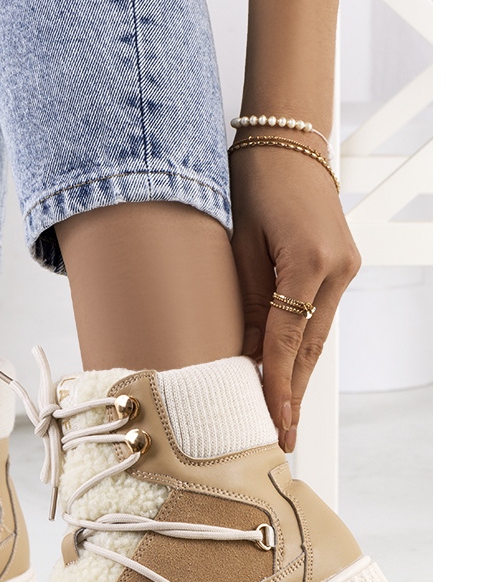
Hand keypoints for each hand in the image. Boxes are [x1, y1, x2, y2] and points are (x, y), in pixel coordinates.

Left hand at [229, 141, 360, 452]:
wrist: (287, 143)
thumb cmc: (252, 186)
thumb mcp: (236, 246)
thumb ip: (244, 302)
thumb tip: (242, 354)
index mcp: (307, 262)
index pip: (285, 340)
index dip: (274, 385)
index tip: (270, 420)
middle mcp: (336, 269)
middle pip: (308, 348)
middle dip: (292, 395)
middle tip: (281, 437)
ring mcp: (345, 268)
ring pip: (317, 338)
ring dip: (299, 378)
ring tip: (285, 418)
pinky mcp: (342, 267)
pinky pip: (319, 319)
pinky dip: (302, 350)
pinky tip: (291, 375)